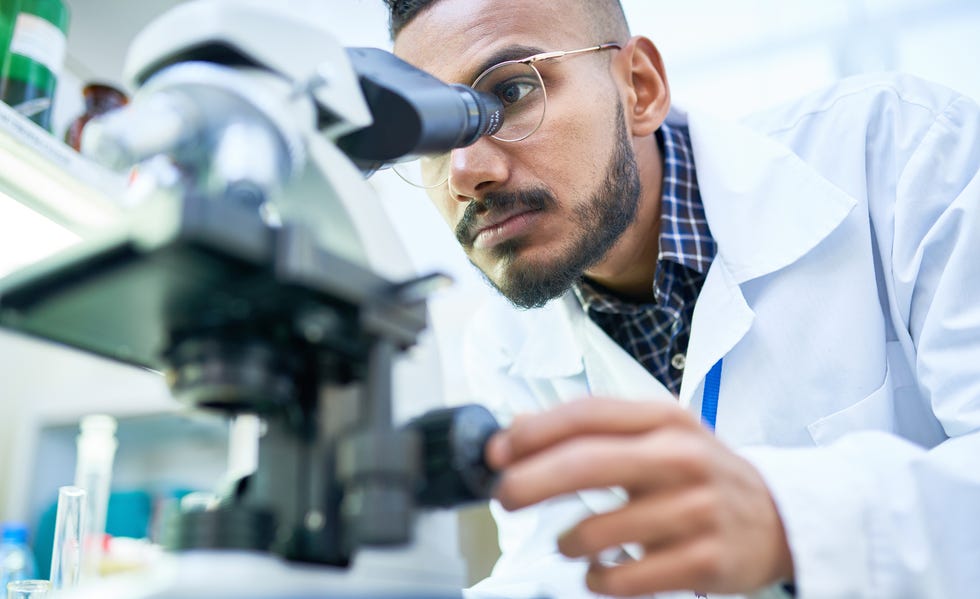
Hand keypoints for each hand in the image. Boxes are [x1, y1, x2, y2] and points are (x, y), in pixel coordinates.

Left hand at [486, 398, 793, 596]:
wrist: (778, 517)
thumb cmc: (699, 473)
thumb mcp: (657, 435)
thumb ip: (594, 430)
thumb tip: (516, 429)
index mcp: (665, 419)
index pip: (587, 414)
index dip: (534, 432)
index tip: (497, 452)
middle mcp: (681, 457)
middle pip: (586, 464)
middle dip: (530, 482)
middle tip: (504, 497)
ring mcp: (696, 509)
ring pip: (599, 530)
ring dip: (567, 542)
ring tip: (570, 543)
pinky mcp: (705, 560)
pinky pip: (625, 578)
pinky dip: (597, 579)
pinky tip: (600, 573)